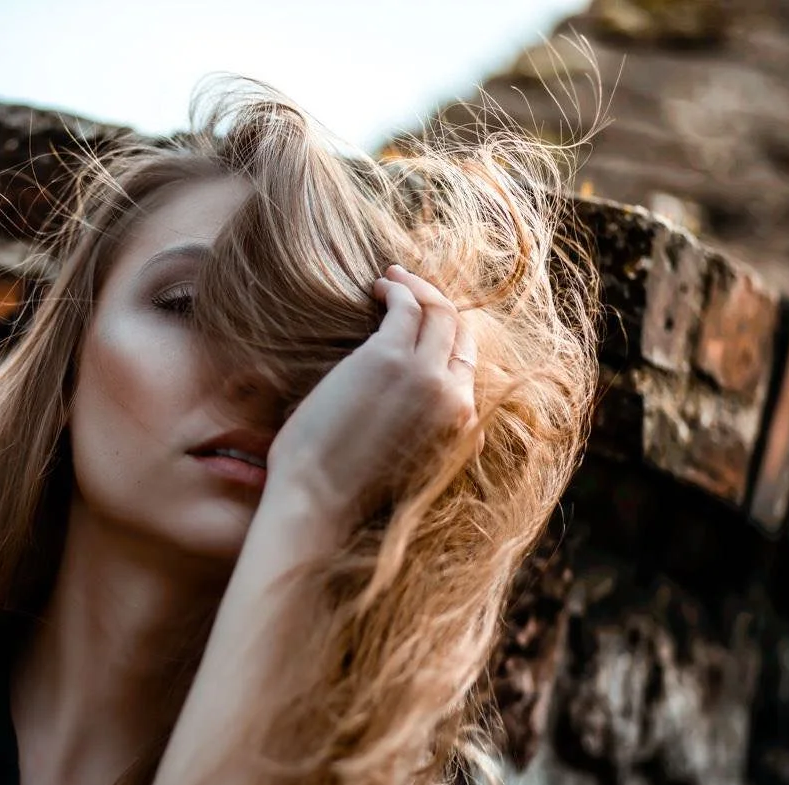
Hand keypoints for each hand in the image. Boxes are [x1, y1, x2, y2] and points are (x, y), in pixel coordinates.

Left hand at [263, 264, 479, 525]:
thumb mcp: (406, 466)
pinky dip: (397, 289)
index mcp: (465, 426)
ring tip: (388, 279)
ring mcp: (426, 375)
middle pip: (459, 331)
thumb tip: (420, 419)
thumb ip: (427, 437)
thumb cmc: (346, 490)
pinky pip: (408, 305)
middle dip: (436, 302)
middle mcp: (456, 397)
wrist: (319, 501)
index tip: (423, 318)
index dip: (448, 335)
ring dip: (417, 287)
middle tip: (405, 287)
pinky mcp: (390, 358)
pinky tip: (378, 286)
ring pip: (439, 311)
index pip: (468, 363)